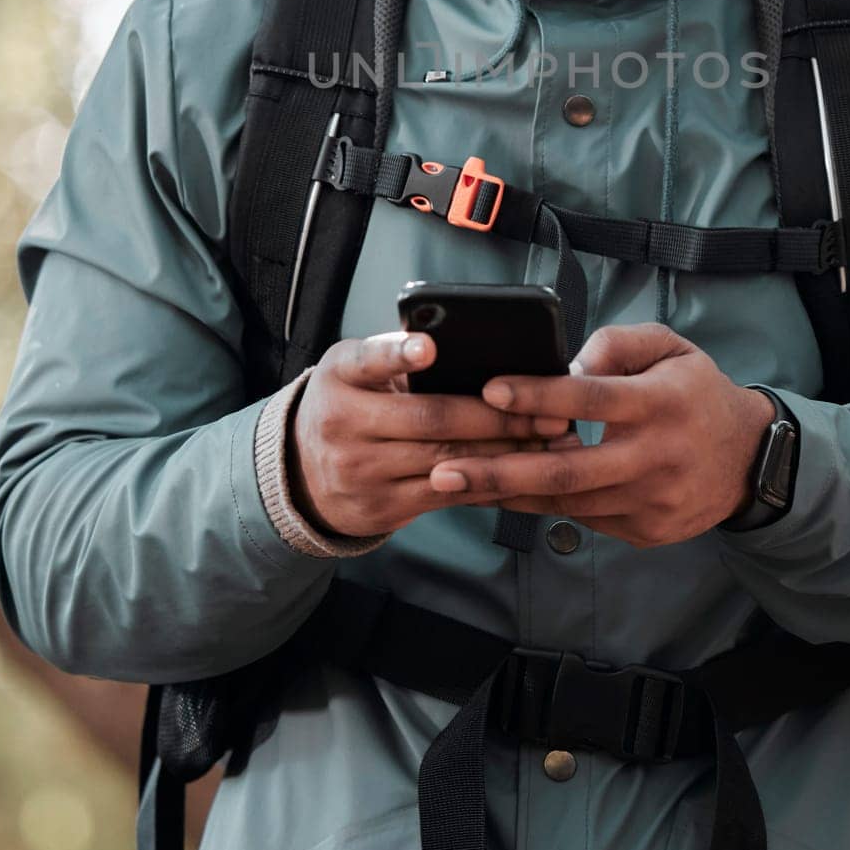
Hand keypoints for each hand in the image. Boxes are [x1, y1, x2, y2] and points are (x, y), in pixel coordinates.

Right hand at [289, 330, 571, 538]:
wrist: (300, 473)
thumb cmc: (346, 403)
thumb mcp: (352, 369)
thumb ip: (394, 354)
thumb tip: (462, 340)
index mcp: (341, 378)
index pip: (369, 360)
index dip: (399, 355)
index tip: (428, 348)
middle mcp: (346, 425)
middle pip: (430, 420)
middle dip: (497, 416)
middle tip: (548, 410)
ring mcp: (363, 473)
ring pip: (447, 462)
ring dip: (505, 453)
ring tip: (549, 441)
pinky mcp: (382, 509)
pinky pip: (446, 496)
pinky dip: (489, 483)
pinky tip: (522, 473)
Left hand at [427, 323, 777, 548]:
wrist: (750, 459)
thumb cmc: (696, 391)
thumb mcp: (670, 347)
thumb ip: (618, 343)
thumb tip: (568, 363)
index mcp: (660, 403)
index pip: (591, 397)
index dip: (539, 394)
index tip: (490, 389)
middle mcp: (655, 456)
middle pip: (568, 468)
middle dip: (501, 471)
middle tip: (445, 467)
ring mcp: (651, 501)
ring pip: (569, 502)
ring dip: (509, 495)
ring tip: (457, 484)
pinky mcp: (646, 531)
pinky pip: (584, 519)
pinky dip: (541, 507)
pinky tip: (502, 495)